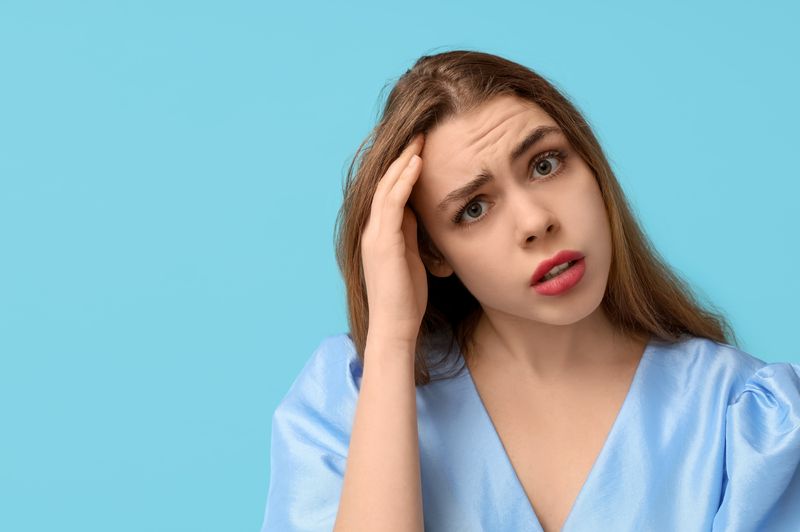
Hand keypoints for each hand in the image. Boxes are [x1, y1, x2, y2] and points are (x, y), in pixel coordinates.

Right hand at [360, 133, 427, 349]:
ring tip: (419, 140)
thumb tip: (417, 211)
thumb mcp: (412, 258)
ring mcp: (374, 235)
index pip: (389, 192)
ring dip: (404, 161)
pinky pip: (392, 202)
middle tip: (419, 133)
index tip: (420, 148)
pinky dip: (404, 181)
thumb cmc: (406, 298)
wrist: (395, 326)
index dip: (402, 168)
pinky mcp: (382, 242)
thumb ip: (410, 233)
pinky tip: (416, 164)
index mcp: (379, 234)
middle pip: (384, 183)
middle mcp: (371, 230)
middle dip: (402, 157)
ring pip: (386, 187)